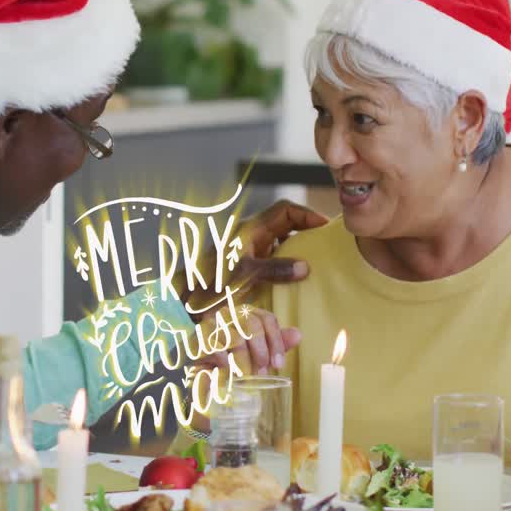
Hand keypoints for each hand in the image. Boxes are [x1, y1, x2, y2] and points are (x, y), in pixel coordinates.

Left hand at [179, 200, 327, 314]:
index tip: (326, 227)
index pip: (285, 210)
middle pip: (286, 224)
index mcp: (250, 230)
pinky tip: (297, 281)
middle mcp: (250, 237)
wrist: (182, 301)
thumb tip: (305, 267)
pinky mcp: (247, 268)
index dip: (307, 214)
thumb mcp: (244, 275)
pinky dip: (287, 266)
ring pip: (281, 242)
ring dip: (298, 250)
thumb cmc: (208, 284)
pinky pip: (273, 260)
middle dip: (307, 231)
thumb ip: (275, 269)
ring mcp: (249, 252)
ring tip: (318, 263)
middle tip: (327, 246)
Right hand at [196, 306, 300, 374]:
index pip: (266, 318)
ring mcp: (209, 324)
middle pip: (252, 324)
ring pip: (237, 338)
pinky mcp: (196, 340)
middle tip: (262, 372)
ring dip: (245, 361)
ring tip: (246, 376)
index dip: (276, 341)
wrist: (203, 382)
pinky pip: (218, 350)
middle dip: (261, 352)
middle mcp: (226, 313)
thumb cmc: (234, 366)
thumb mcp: (258, 356)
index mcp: (243, 313)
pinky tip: (228, 374)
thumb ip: (275, 344)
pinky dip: (226, 365)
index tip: (279, 364)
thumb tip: (298, 334)